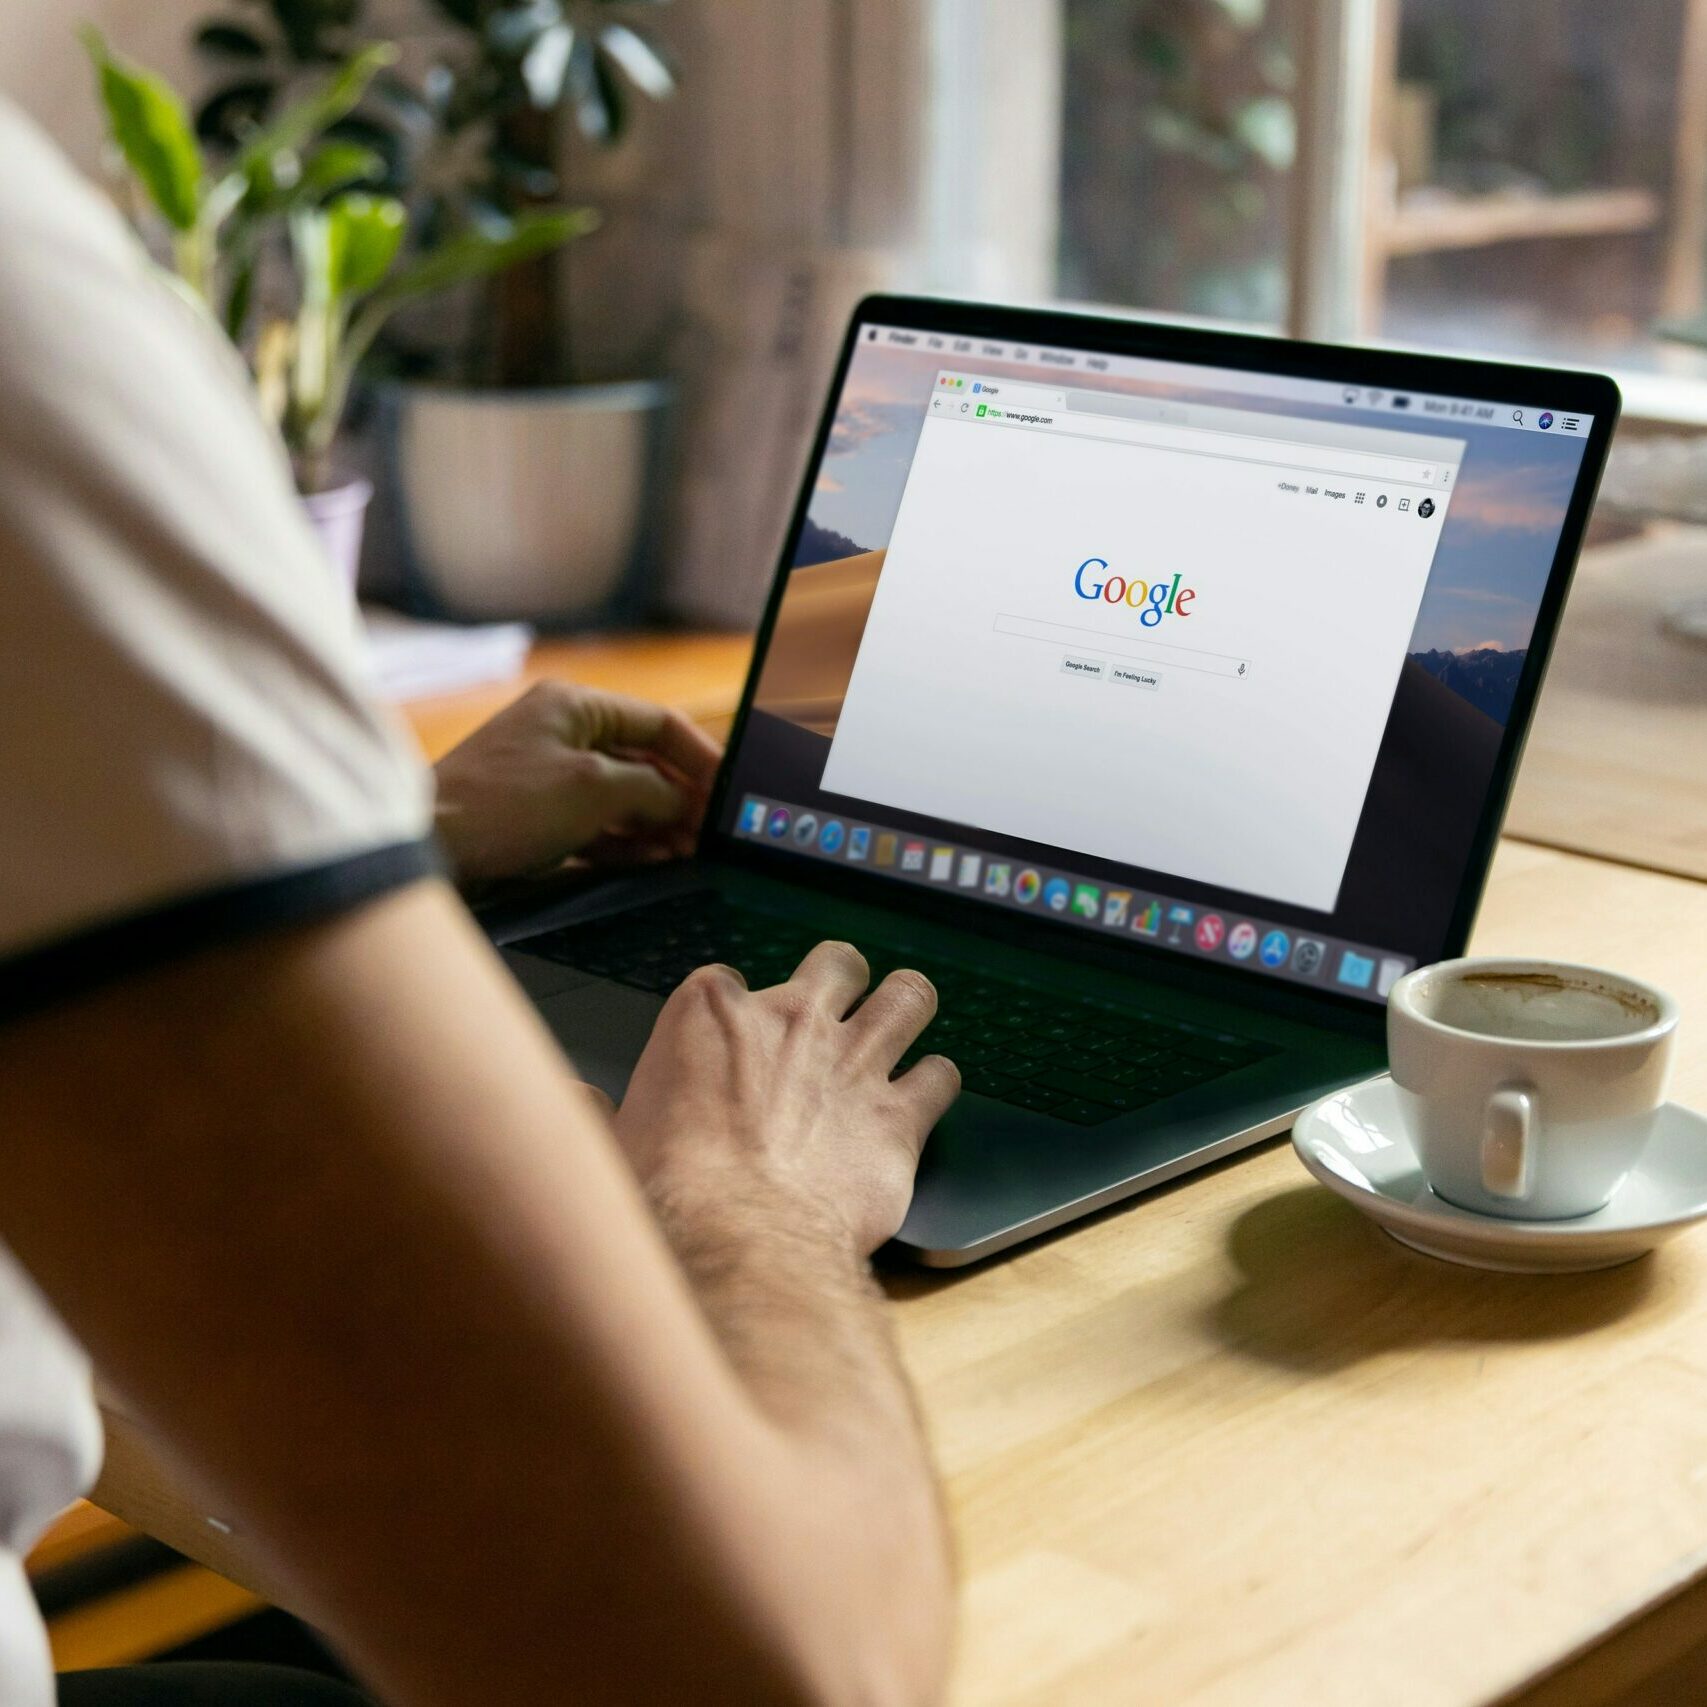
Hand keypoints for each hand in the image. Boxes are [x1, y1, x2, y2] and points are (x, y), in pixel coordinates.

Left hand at [432, 681, 721, 883]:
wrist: (429, 847)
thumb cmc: (503, 804)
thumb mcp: (594, 789)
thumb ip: (652, 791)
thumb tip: (685, 803)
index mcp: (575, 706)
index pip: (659, 723)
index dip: (701, 756)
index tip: (727, 791)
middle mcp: (563, 733)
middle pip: (644, 762)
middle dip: (681, 798)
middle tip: (712, 833)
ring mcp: (550, 776)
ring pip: (623, 797)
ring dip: (658, 824)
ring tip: (690, 852)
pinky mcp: (538, 816)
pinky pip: (598, 825)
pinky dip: (628, 842)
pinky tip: (655, 861)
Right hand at [613, 943, 960, 1257]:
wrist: (737, 1241)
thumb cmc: (667, 1195)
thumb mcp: (607, 1142)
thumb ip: (593, 1110)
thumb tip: (570, 1100)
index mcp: (711, 1013)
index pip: (729, 980)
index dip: (736, 1012)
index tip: (734, 1043)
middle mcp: (792, 1020)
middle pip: (836, 963)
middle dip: (841, 981)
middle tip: (836, 1011)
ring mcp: (854, 1061)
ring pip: (908, 996)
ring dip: (907, 1007)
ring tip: (903, 1023)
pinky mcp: (900, 1116)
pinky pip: (941, 1075)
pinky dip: (935, 1084)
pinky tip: (924, 1098)